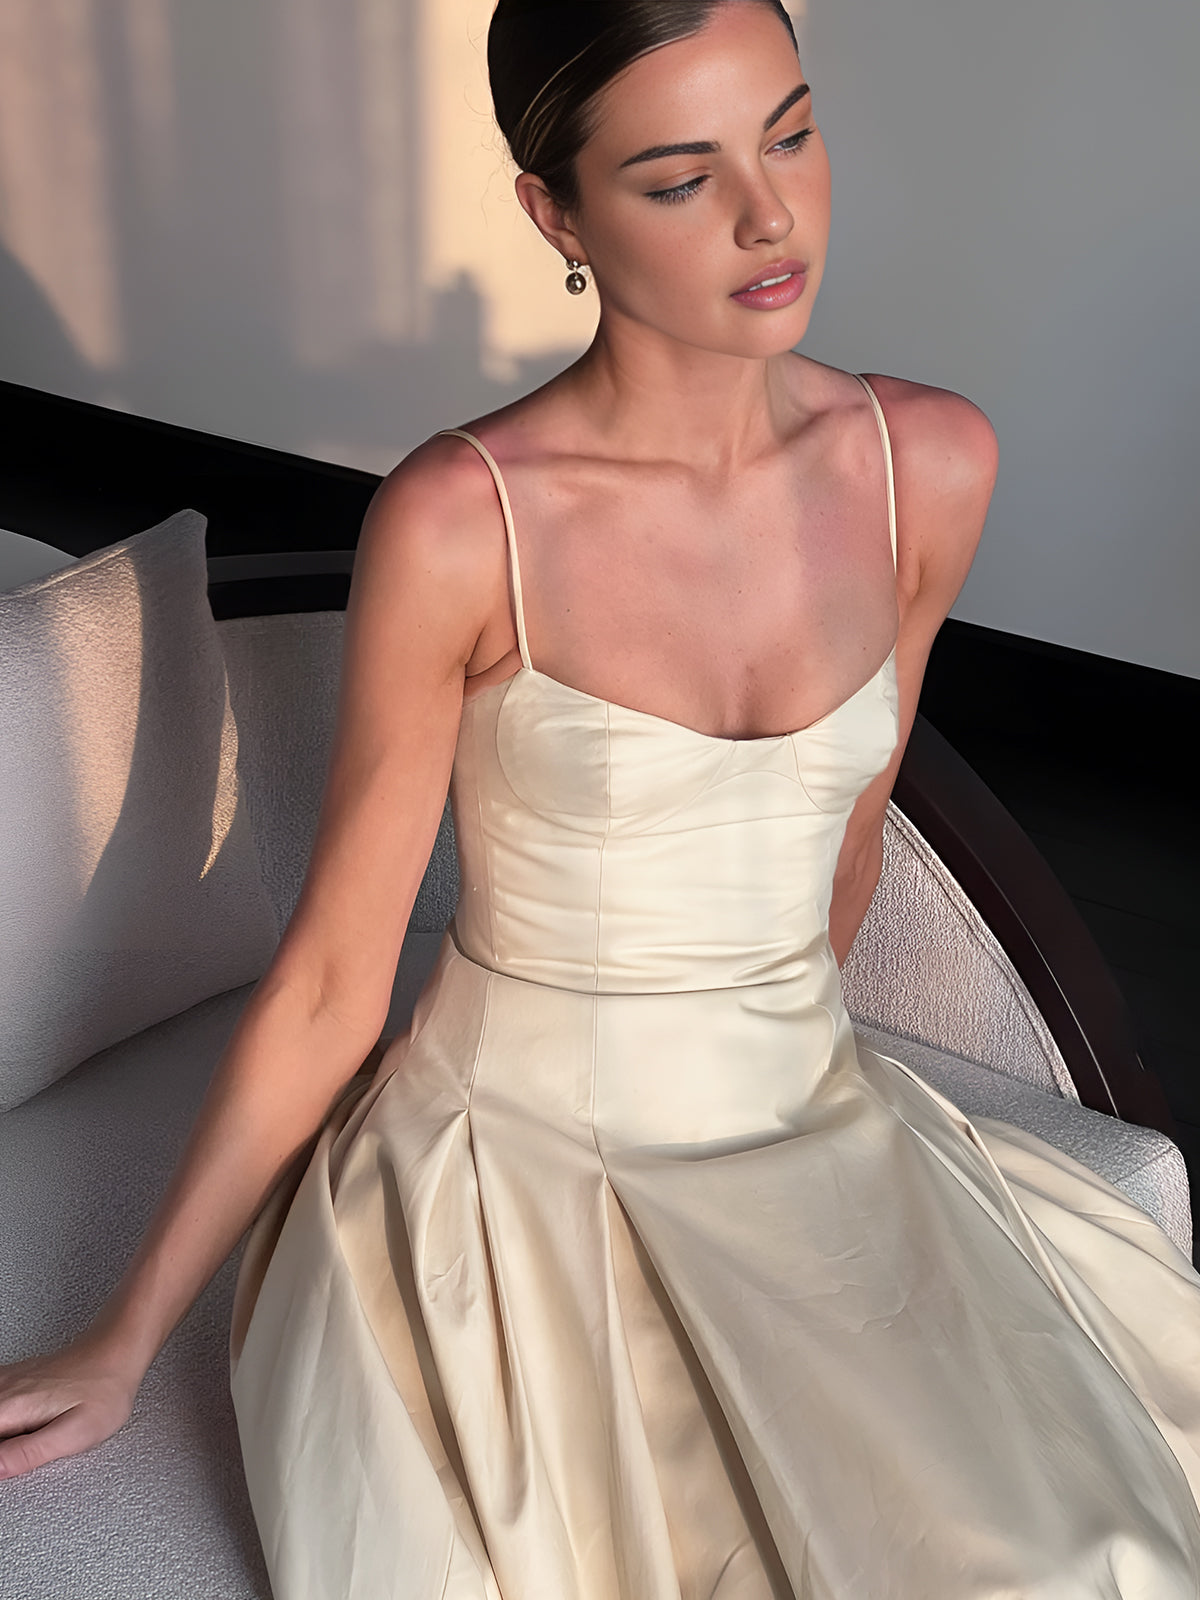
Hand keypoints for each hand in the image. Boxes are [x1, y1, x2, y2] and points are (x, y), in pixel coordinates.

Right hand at [0, 1332, 141, 1479]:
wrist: (118, 1352)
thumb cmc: (104, 1391)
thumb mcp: (74, 1434)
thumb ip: (28, 1453)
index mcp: (11, 1407)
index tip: (9, 1460)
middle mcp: (4, 1389)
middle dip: (3, 1446)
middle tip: (24, 1449)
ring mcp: (7, 1380)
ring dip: (5, 1433)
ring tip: (27, 1439)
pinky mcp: (13, 1379)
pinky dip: (5, 1422)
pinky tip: (20, 1428)